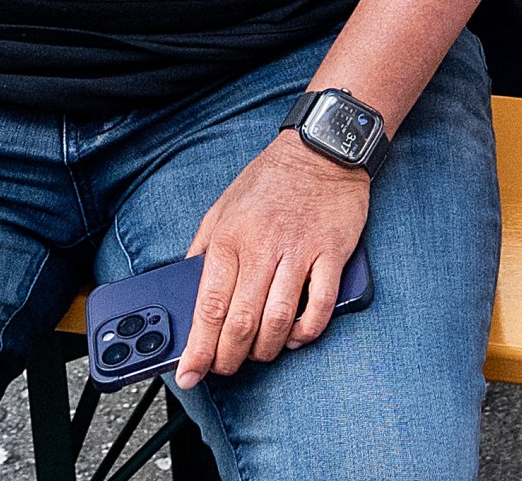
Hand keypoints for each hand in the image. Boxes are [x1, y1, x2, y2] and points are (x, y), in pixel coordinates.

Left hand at [171, 130, 373, 389]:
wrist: (321, 148)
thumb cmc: (269, 179)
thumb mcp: (221, 206)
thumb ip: (202, 248)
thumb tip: (189, 291)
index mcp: (229, 238)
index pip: (208, 306)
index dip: (197, 348)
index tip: (188, 374)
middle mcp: (262, 247)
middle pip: (241, 322)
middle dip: (228, 358)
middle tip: (224, 370)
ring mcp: (300, 251)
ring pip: (278, 319)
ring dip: (265, 349)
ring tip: (259, 355)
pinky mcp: (332, 252)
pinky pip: (319, 304)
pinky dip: (306, 331)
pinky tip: (296, 336)